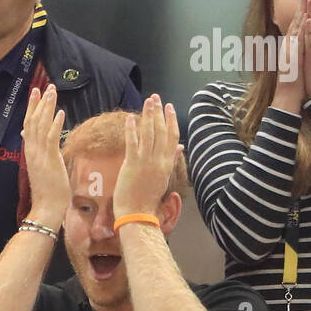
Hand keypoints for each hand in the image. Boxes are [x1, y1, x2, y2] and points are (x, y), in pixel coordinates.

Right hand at [20, 85, 69, 226]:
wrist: (46, 207)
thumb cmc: (49, 190)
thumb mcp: (43, 167)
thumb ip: (41, 153)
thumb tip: (37, 142)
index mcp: (31, 151)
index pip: (29, 124)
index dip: (32, 108)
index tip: (35, 93)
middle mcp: (32, 150)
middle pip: (33, 120)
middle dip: (38, 102)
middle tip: (44, 86)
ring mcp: (39, 154)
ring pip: (41, 125)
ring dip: (46, 107)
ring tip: (51, 91)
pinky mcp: (49, 159)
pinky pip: (51, 138)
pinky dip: (55, 124)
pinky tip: (60, 112)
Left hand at [113, 94, 180, 218]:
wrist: (138, 213)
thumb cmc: (148, 197)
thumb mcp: (163, 177)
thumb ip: (171, 159)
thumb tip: (180, 146)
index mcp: (167, 163)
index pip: (172, 137)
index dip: (171, 120)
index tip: (169, 107)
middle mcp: (159, 160)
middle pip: (161, 131)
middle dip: (159, 112)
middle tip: (156, 98)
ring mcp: (146, 161)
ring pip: (149, 133)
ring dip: (148, 115)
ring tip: (147, 101)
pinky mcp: (132, 164)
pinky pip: (132, 143)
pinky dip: (131, 129)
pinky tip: (130, 117)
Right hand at [271, 0, 304, 113]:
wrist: (289, 95)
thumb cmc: (295, 82)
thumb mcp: (297, 63)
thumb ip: (299, 51)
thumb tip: (303, 43)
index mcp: (291, 46)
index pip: (297, 25)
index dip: (303, 11)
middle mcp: (289, 45)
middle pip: (296, 21)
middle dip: (302, 6)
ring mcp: (289, 49)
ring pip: (296, 26)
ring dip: (302, 12)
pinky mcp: (292, 55)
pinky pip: (298, 39)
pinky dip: (302, 28)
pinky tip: (306, 18)